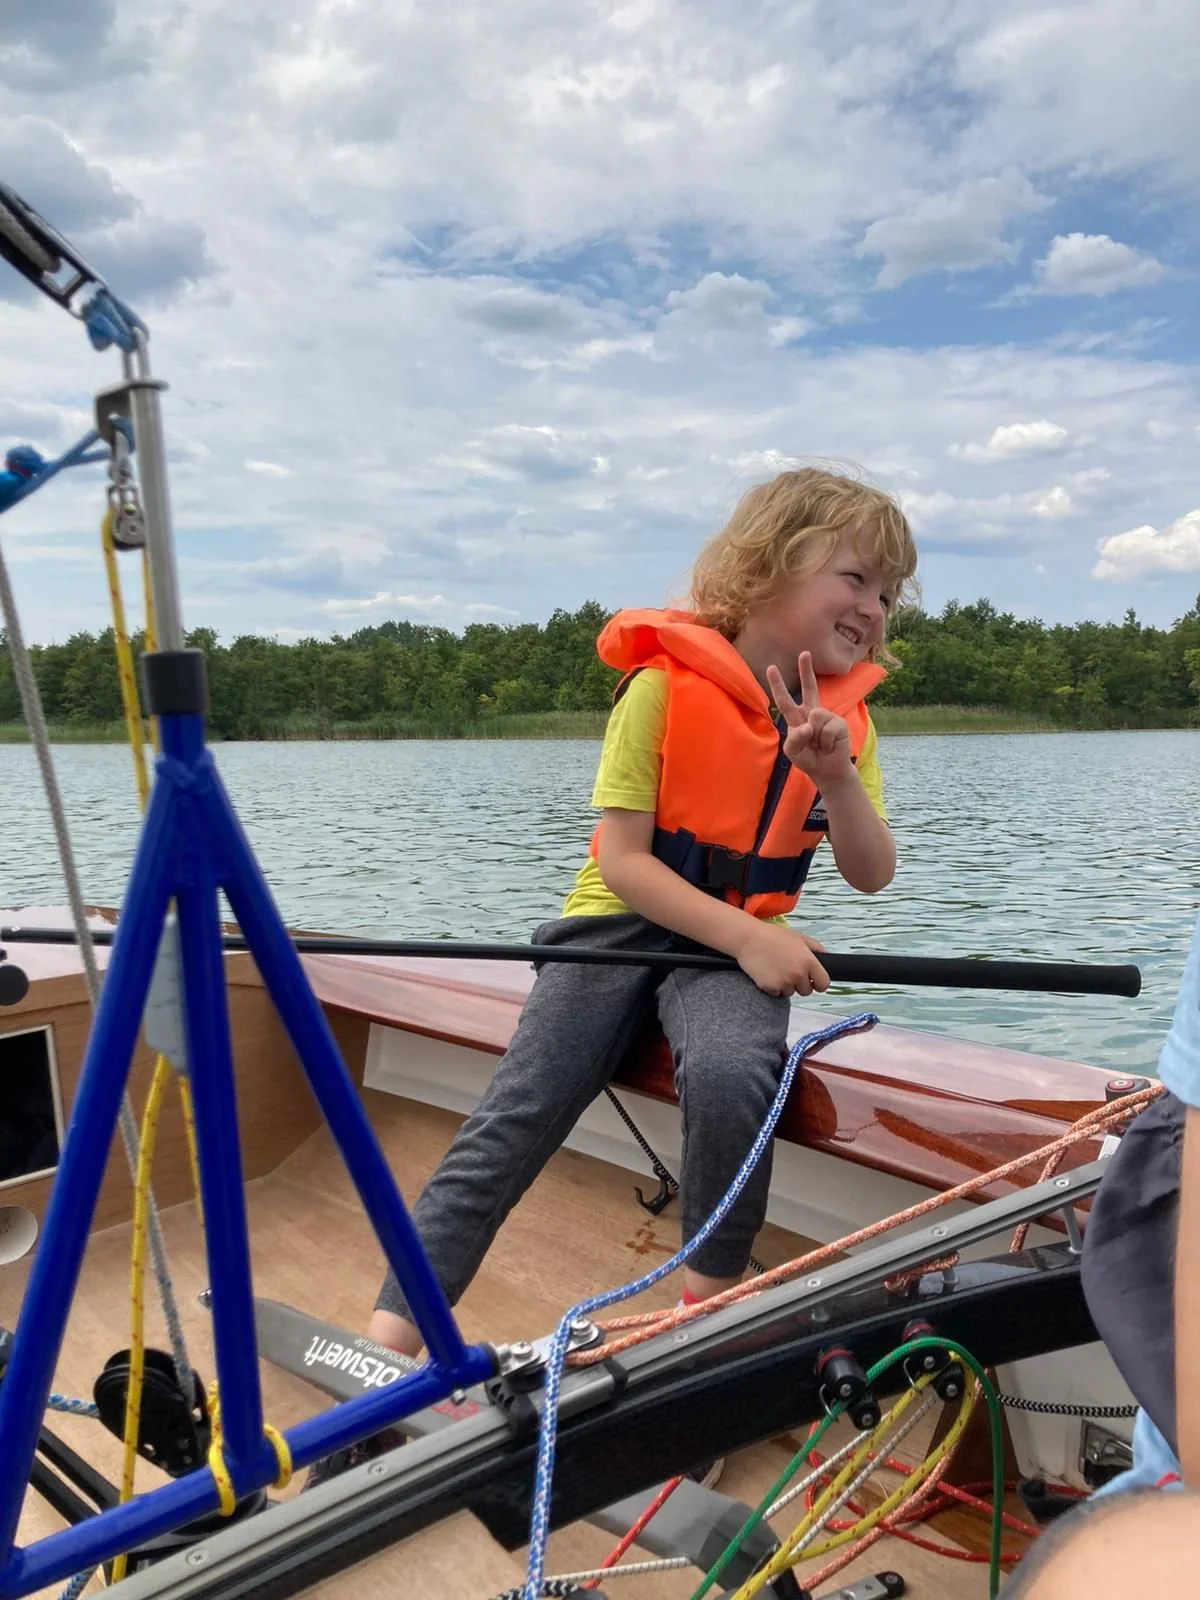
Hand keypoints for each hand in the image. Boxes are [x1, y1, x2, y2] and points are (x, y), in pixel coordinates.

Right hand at [734, 921, 828, 997]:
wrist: (748, 939)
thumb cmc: (772, 936)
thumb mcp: (799, 937)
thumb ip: (816, 947)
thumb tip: (826, 957)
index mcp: (808, 961)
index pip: (823, 984)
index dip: (818, 983)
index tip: (812, 981)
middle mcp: (798, 974)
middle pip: (806, 991)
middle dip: (800, 984)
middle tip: (789, 970)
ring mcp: (784, 982)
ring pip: (790, 992)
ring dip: (785, 985)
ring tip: (776, 969)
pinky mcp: (770, 987)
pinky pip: (776, 993)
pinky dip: (773, 987)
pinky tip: (768, 973)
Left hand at [766, 652, 853, 787]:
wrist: (827, 770)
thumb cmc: (808, 758)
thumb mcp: (792, 751)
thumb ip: (795, 739)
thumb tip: (808, 725)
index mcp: (796, 718)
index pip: (785, 699)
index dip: (778, 684)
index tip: (771, 667)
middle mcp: (811, 713)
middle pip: (809, 688)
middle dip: (806, 670)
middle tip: (804, 653)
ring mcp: (826, 717)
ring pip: (816, 717)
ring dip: (815, 737)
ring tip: (820, 745)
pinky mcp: (839, 724)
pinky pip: (828, 729)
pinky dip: (826, 741)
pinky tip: (830, 745)